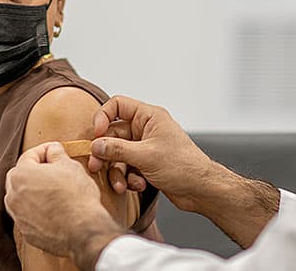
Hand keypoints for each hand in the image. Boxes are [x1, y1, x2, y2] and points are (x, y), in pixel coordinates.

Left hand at [5, 142, 123, 265]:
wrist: (82, 230)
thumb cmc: (76, 196)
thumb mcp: (70, 165)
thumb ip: (56, 153)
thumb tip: (53, 150)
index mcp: (21, 174)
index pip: (29, 155)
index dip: (44, 150)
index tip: (55, 151)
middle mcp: (13, 195)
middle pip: (20, 176)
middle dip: (34, 170)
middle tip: (53, 170)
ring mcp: (18, 216)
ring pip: (21, 197)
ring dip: (33, 191)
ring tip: (53, 190)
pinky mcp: (26, 232)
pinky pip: (28, 215)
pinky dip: (37, 210)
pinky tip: (53, 208)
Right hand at [87, 96, 215, 211]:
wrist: (200, 190)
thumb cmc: (183, 166)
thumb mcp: (146, 156)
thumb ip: (117, 150)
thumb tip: (95, 145)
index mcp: (149, 117)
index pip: (117, 105)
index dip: (103, 117)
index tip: (96, 135)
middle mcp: (146, 129)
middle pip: (113, 134)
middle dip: (105, 153)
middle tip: (96, 167)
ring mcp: (145, 147)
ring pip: (118, 155)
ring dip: (117, 171)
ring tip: (121, 185)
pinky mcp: (145, 163)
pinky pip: (127, 167)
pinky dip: (128, 178)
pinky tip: (138, 185)